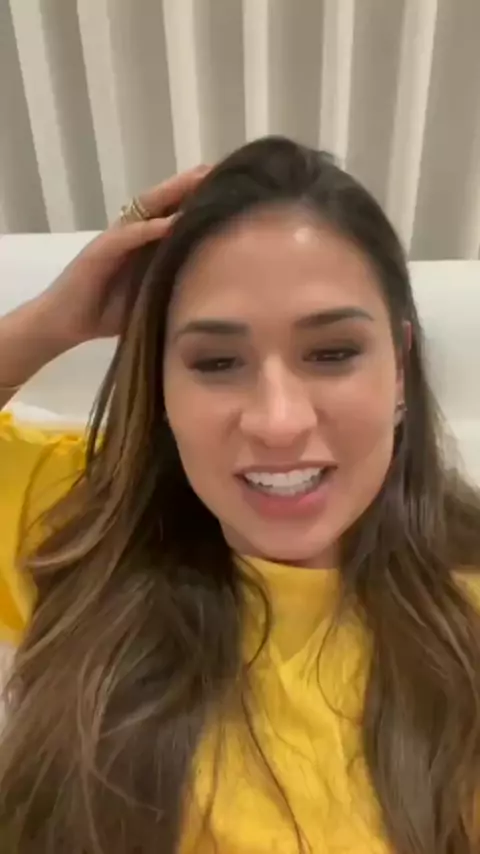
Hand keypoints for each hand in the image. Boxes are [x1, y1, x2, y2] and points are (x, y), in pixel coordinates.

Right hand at [37, 165, 208, 346]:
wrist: (65, 323)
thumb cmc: (107, 312)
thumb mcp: (150, 295)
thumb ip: (172, 283)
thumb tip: (212, 288)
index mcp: (143, 242)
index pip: (173, 213)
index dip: (198, 199)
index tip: (230, 185)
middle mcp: (130, 233)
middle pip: (163, 202)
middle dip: (189, 185)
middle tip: (219, 168)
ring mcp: (113, 239)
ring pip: (146, 209)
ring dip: (172, 194)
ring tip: (199, 180)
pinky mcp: (98, 252)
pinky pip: (127, 236)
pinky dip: (148, 229)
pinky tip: (170, 223)